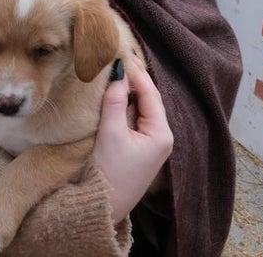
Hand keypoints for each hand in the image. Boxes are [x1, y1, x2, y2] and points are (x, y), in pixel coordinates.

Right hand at [93, 56, 172, 223]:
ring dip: (126, 93)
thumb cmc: (108, 174)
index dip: (136, 73)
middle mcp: (161, 138)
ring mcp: (150, 145)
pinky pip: (132, 120)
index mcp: (161, 134)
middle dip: (132, 80)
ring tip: (112, 72)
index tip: (122, 53)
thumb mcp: (110, 133)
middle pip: (147, 100)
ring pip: (138, 109)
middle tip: (116, 58)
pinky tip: (110, 96)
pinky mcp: (137, 150)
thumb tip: (118, 71)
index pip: (150, 94)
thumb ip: (114, 100)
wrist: (101, 209)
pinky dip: (122, 107)